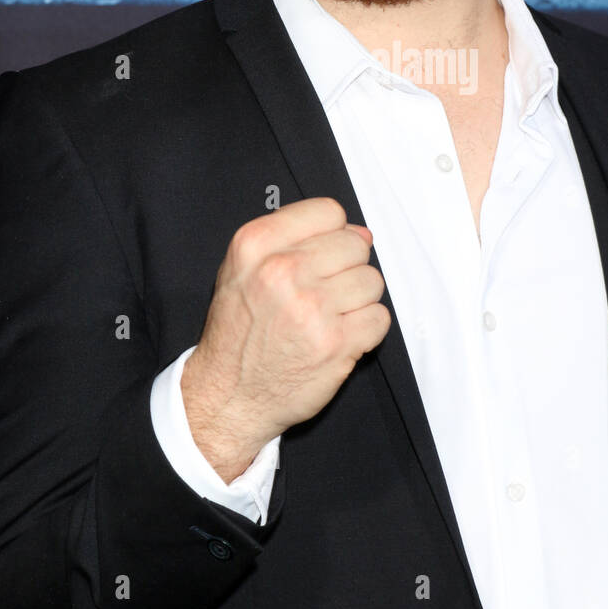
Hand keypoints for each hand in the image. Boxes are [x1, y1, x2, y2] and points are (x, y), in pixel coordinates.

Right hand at [181, 197, 389, 481]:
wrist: (227, 397)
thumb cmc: (238, 334)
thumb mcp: (243, 269)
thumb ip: (295, 239)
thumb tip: (360, 233)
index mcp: (255, 245)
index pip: (329, 211)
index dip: (332, 234)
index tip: (323, 256)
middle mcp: (282, 271)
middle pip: (355, 246)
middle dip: (346, 269)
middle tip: (323, 294)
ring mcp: (311, 308)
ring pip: (372, 281)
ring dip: (357, 301)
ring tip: (329, 318)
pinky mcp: (335, 343)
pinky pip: (380, 318)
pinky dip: (366, 331)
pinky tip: (339, 338)